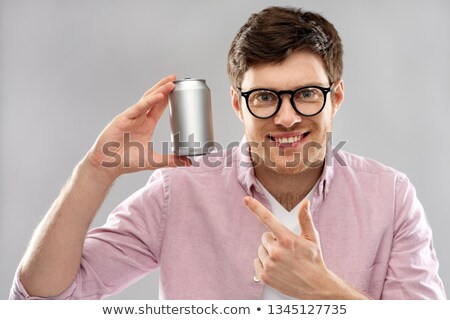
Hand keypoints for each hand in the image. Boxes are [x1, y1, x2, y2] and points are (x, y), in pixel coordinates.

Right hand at [86, 75, 190, 178]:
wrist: (108, 165)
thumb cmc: (126, 161)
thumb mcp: (153, 160)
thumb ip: (171, 160)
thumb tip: (188, 162)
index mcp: (146, 124)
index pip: (159, 107)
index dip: (167, 97)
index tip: (177, 88)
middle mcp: (139, 118)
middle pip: (153, 98)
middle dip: (164, 87)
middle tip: (175, 78)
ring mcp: (131, 117)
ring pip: (146, 99)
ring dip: (159, 90)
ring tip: (170, 83)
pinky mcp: (123, 119)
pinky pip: (138, 108)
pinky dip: (149, 102)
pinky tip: (159, 96)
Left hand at [244, 196, 367, 299]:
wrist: (316, 287)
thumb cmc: (314, 261)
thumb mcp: (312, 238)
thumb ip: (305, 219)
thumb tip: (304, 203)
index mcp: (287, 239)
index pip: (268, 219)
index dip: (255, 207)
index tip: (246, 200)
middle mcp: (276, 251)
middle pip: (265, 238)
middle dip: (273, 241)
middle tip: (287, 250)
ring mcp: (269, 265)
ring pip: (261, 250)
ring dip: (269, 253)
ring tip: (284, 261)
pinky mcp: (264, 276)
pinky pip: (257, 262)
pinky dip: (264, 264)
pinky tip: (277, 268)